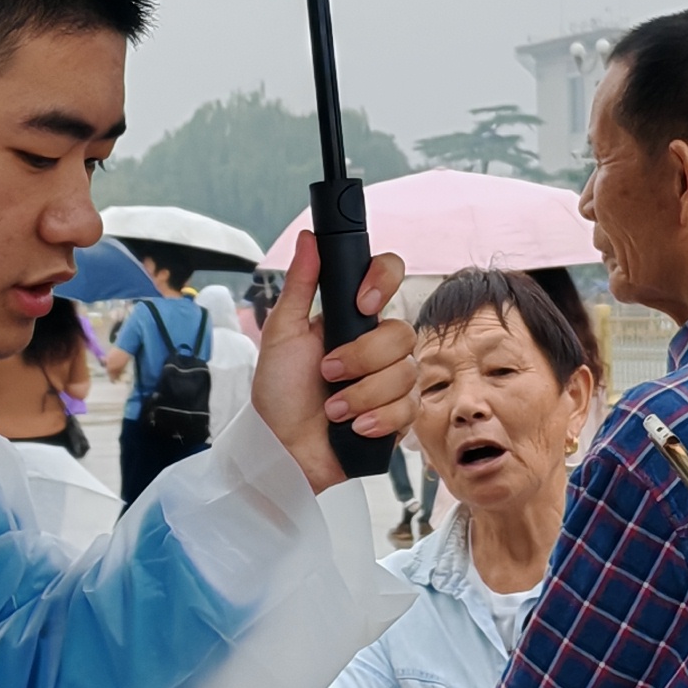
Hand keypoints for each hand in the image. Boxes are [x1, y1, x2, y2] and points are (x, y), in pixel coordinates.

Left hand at [253, 251, 416, 486]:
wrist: (283, 450)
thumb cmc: (278, 393)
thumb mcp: (281, 333)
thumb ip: (298, 284)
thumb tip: (308, 238)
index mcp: (352, 317)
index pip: (388, 276)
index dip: (383, 281)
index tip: (362, 303)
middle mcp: (377, 344)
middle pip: (401, 331)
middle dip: (362, 357)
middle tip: (328, 373)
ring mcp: (391, 380)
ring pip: (406, 372)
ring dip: (362, 394)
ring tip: (333, 409)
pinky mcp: (399, 415)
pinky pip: (409, 408)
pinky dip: (377, 418)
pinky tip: (356, 426)